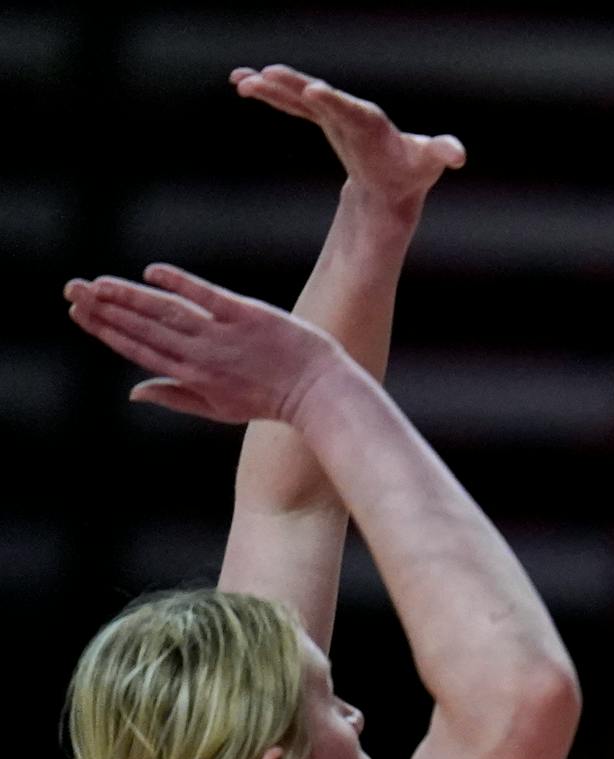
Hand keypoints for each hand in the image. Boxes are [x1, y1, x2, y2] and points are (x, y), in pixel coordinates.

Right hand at [65, 265, 345, 425]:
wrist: (319, 392)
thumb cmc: (269, 400)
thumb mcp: (219, 408)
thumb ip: (174, 397)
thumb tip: (132, 391)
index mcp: (192, 376)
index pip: (138, 349)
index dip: (105, 331)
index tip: (78, 313)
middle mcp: (202, 355)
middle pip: (144, 328)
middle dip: (105, 309)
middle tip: (72, 289)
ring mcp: (224, 334)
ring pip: (167, 313)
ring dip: (130, 297)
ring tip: (98, 284)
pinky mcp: (248, 315)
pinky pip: (208, 296)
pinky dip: (181, 284)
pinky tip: (152, 272)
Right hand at [232, 64, 463, 211]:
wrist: (398, 174)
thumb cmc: (415, 168)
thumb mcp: (430, 162)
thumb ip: (443, 151)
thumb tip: (458, 154)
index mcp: (374, 122)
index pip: (352, 109)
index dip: (335, 101)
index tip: (315, 91)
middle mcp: (351, 110)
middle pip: (320, 96)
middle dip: (295, 85)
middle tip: (269, 73)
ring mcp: (333, 111)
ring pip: (299, 96)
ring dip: (273, 87)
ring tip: (243, 79)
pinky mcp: (321, 116)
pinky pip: (291, 104)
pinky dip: (269, 94)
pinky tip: (240, 83)